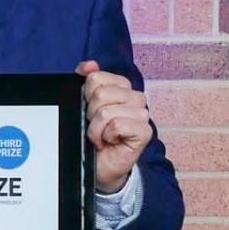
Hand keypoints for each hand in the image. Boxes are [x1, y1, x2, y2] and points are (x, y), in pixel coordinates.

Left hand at [78, 59, 153, 193]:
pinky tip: (110, 142)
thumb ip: (85, 81)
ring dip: (96, 128)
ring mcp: (142, 114)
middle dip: (90, 113)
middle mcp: (135, 98)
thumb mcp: (84, 105)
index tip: (89, 110)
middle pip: (100, 93)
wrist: (99, 164)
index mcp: (121, 87)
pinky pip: (117, 125)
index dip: (85, 95)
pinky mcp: (144, 131)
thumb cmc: (94, 135)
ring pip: (107, 111)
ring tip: (101, 136)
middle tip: (95, 126)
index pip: (96, 77)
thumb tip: (88, 65)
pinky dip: (107, 136)